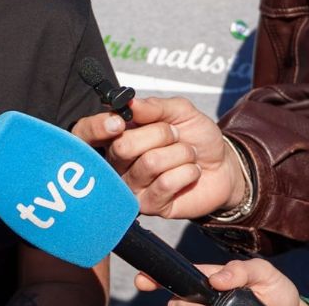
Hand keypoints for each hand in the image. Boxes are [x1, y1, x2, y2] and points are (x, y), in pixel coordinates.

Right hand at [71, 97, 244, 218]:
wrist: (223, 166)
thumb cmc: (195, 137)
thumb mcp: (180, 111)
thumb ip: (154, 106)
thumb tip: (130, 102)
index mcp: (115, 135)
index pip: (86, 132)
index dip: (98, 126)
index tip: (120, 122)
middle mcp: (116, 162)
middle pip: (122, 146)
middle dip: (160, 134)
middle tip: (175, 135)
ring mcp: (130, 186)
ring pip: (149, 163)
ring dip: (180, 153)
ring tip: (187, 155)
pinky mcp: (148, 206)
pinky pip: (166, 183)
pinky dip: (188, 172)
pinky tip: (190, 173)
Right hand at [135, 259, 301, 305]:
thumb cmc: (274, 290)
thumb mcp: (263, 272)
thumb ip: (241, 270)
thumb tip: (215, 279)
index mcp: (210, 280)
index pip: (179, 277)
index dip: (155, 277)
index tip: (143, 281)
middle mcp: (204, 300)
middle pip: (178, 302)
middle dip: (180, 304)